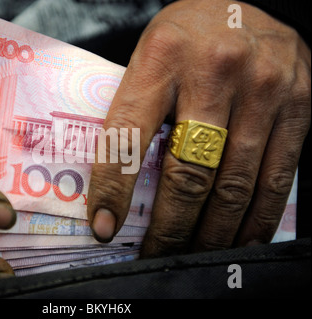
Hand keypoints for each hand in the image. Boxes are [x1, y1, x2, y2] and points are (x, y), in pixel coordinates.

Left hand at [87, 0, 310, 256]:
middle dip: (171, 227)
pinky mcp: (297, 108)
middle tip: (156, 253)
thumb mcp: (149, 58)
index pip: (129, 136)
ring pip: (235, 184)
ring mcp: (263, 91)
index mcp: (162, 57)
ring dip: (212, 232)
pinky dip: (256, 218)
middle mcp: (215, 72)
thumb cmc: (189, 36)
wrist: (251, 0)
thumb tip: (118, 182)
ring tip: (193, 255)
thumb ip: (136, 112)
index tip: (104, 226)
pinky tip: (240, 238)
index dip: (114, 190)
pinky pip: (277, 177)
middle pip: (189, 172)